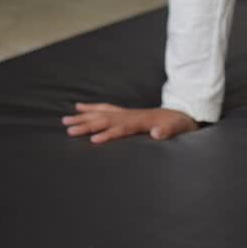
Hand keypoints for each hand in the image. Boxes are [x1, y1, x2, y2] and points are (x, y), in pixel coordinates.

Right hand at [62, 103, 198, 142]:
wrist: (181, 114)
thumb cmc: (177, 124)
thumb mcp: (177, 128)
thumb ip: (168, 131)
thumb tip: (158, 133)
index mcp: (141, 122)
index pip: (121, 128)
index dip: (108, 134)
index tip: (93, 140)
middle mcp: (130, 115)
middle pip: (105, 120)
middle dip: (86, 125)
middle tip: (69, 130)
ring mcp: (126, 112)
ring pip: (101, 113)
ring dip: (83, 117)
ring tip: (65, 120)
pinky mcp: (125, 112)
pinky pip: (105, 108)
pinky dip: (91, 107)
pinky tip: (79, 107)